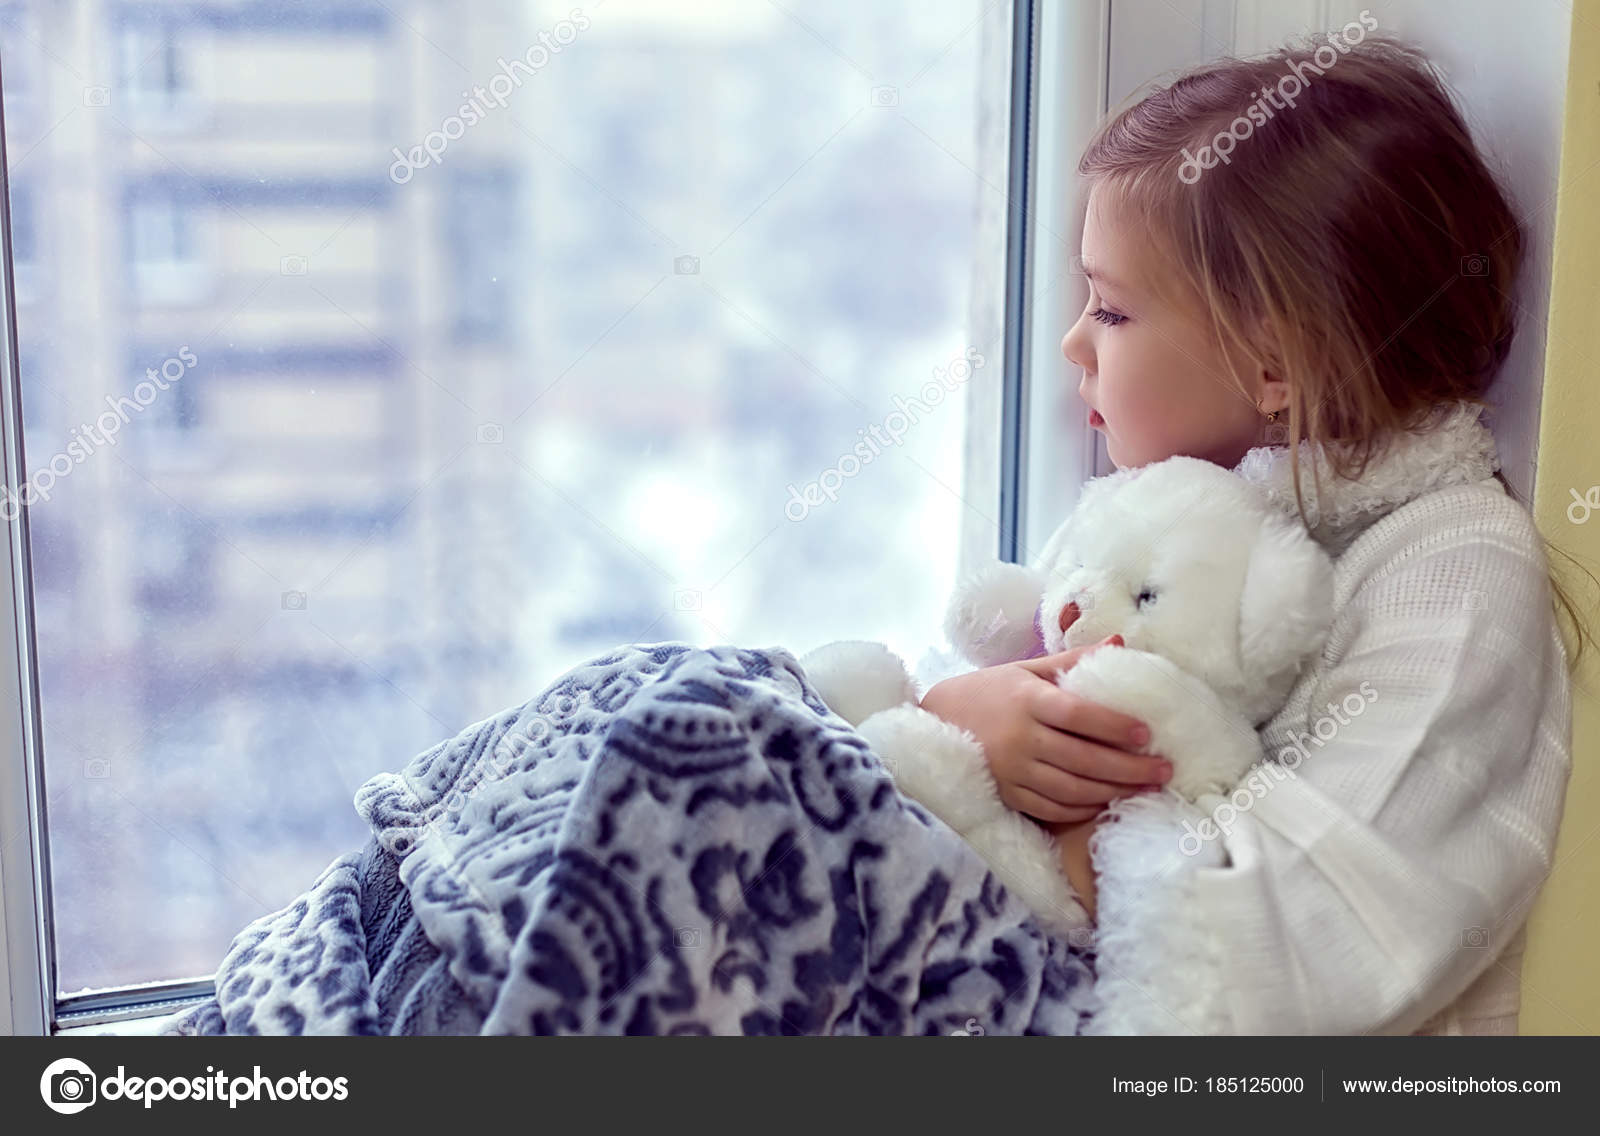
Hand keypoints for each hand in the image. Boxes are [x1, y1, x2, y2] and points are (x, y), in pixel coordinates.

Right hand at [918, 636, 1171, 822]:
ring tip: (1145, 789)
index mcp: (1027, 700)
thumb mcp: (1026, 669)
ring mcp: (1013, 771)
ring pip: (1072, 789)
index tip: (1146, 733)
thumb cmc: (988, 691)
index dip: (1114, 726)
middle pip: (1083, 759)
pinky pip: (1053, 808)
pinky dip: (1083, 809)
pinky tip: (1106, 802)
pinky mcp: (1008, 794)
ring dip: (1113, 792)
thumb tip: (1120, 642)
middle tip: (1164, 771)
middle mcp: (1020, 738)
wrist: (935, 721)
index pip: (1078, 715)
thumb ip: (1072, 660)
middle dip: (1129, 768)